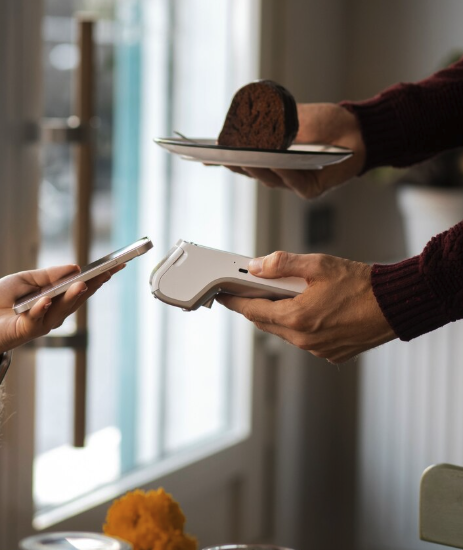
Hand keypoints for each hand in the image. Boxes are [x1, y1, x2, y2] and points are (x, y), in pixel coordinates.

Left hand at [0, 263, 122, 363]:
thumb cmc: (1, 301)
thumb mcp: (25, 280)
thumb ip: (48, 276)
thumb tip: (74, 267)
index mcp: (55, 299)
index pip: (81, 286)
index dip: (98, 276)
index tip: (116, 265)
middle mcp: (54, 312)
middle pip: (78, 297)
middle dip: (94, 284)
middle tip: (109, 271)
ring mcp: (42, 323)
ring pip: (61, 309)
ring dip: (72, 296)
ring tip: (84, 282)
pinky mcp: (26, 330)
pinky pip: (36, 318)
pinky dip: (41, 308)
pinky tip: (46, 299)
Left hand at [215, 251, 396, 362]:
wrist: (396, 305)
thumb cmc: (362, 285)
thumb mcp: (318, 265)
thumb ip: (282, 264)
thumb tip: (255, 266)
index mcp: (296, 318)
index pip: (252, 311)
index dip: (234, 302)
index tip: (222, 296)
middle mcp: (304, 339)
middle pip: (266, 323)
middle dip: (256, 306)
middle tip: (251, 290)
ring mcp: (318, 350)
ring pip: (285, 332)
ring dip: (280, 316)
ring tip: (286, 296)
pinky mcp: (331, 354)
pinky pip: (304, 340)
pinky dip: (300, 325)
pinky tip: (310, 310)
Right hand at [228, 103, 366, 198]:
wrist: (359, 127)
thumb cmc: (325, 122)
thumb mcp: (291, 117)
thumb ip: (269, 123)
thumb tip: (240, 126)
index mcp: (270, 156)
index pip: (243, 160)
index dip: (224, 159)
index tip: (204, 155)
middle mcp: (279, 172)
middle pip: (252, 172)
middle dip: (237, 163)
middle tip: (223, 155)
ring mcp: (294, 182)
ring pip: (270, 179)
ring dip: (258, 167)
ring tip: (247, 157)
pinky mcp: (312, 189)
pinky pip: (294, 183)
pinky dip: (284, 173)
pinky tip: (276, 162)